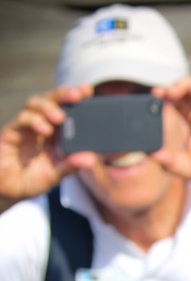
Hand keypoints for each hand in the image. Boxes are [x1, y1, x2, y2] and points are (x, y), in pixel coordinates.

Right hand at [0, 84, 96, 208]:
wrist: (10, 190)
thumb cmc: (35, 178)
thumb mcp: (57, 173)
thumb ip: (72, 165)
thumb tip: (90, 159)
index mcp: (57, 130)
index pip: (66, 107)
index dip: (76, 96)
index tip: (87, 90)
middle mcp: (41, 124)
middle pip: (50, 99)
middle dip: (63, 94)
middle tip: (76, 95)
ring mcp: (25, 127)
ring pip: (33, 105)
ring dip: (48, 107)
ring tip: (60, 118)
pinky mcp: (10, 133)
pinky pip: (20, 121)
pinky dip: (34, 122)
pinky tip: (45, 130)